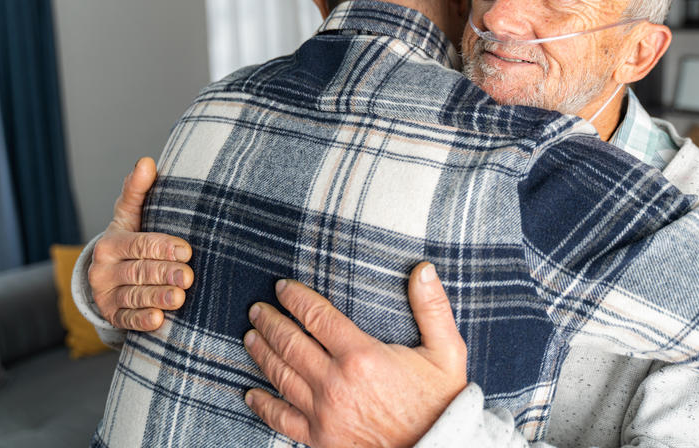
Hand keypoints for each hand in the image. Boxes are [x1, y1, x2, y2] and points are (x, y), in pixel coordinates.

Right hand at [88, 157, 193, 330]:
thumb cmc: (129, 239)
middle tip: (188, 277)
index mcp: (111, 242)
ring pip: (134, 296)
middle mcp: (104, 269)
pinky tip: (158, 320)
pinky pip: (127, 320)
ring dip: (157, 297)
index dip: (163, 247)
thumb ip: (137, 191)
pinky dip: (141, 321)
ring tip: (179, 298)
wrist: (109, 275)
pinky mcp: (112, 316)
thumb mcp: (130, 216)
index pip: (140, 244)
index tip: (187, 250)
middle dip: (165, 273)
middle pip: (139, 271)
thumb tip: (147, 161)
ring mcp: (106, 295)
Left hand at [243, 262, 467, 447]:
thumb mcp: (447, 351)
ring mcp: (324, 413)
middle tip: (257, 309)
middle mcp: (335, 383)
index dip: (296, 299)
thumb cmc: (441, 403)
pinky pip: (282, 419)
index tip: (283, 287)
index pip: (317, 316)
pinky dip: (263, 404)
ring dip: (262, 353)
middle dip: (270, 322)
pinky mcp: (320, 439)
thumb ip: (433, 308)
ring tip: (251, 336)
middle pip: (290, 343)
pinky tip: (251, 393)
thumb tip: (424, 269)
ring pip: (281, 376)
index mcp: (362, 355)